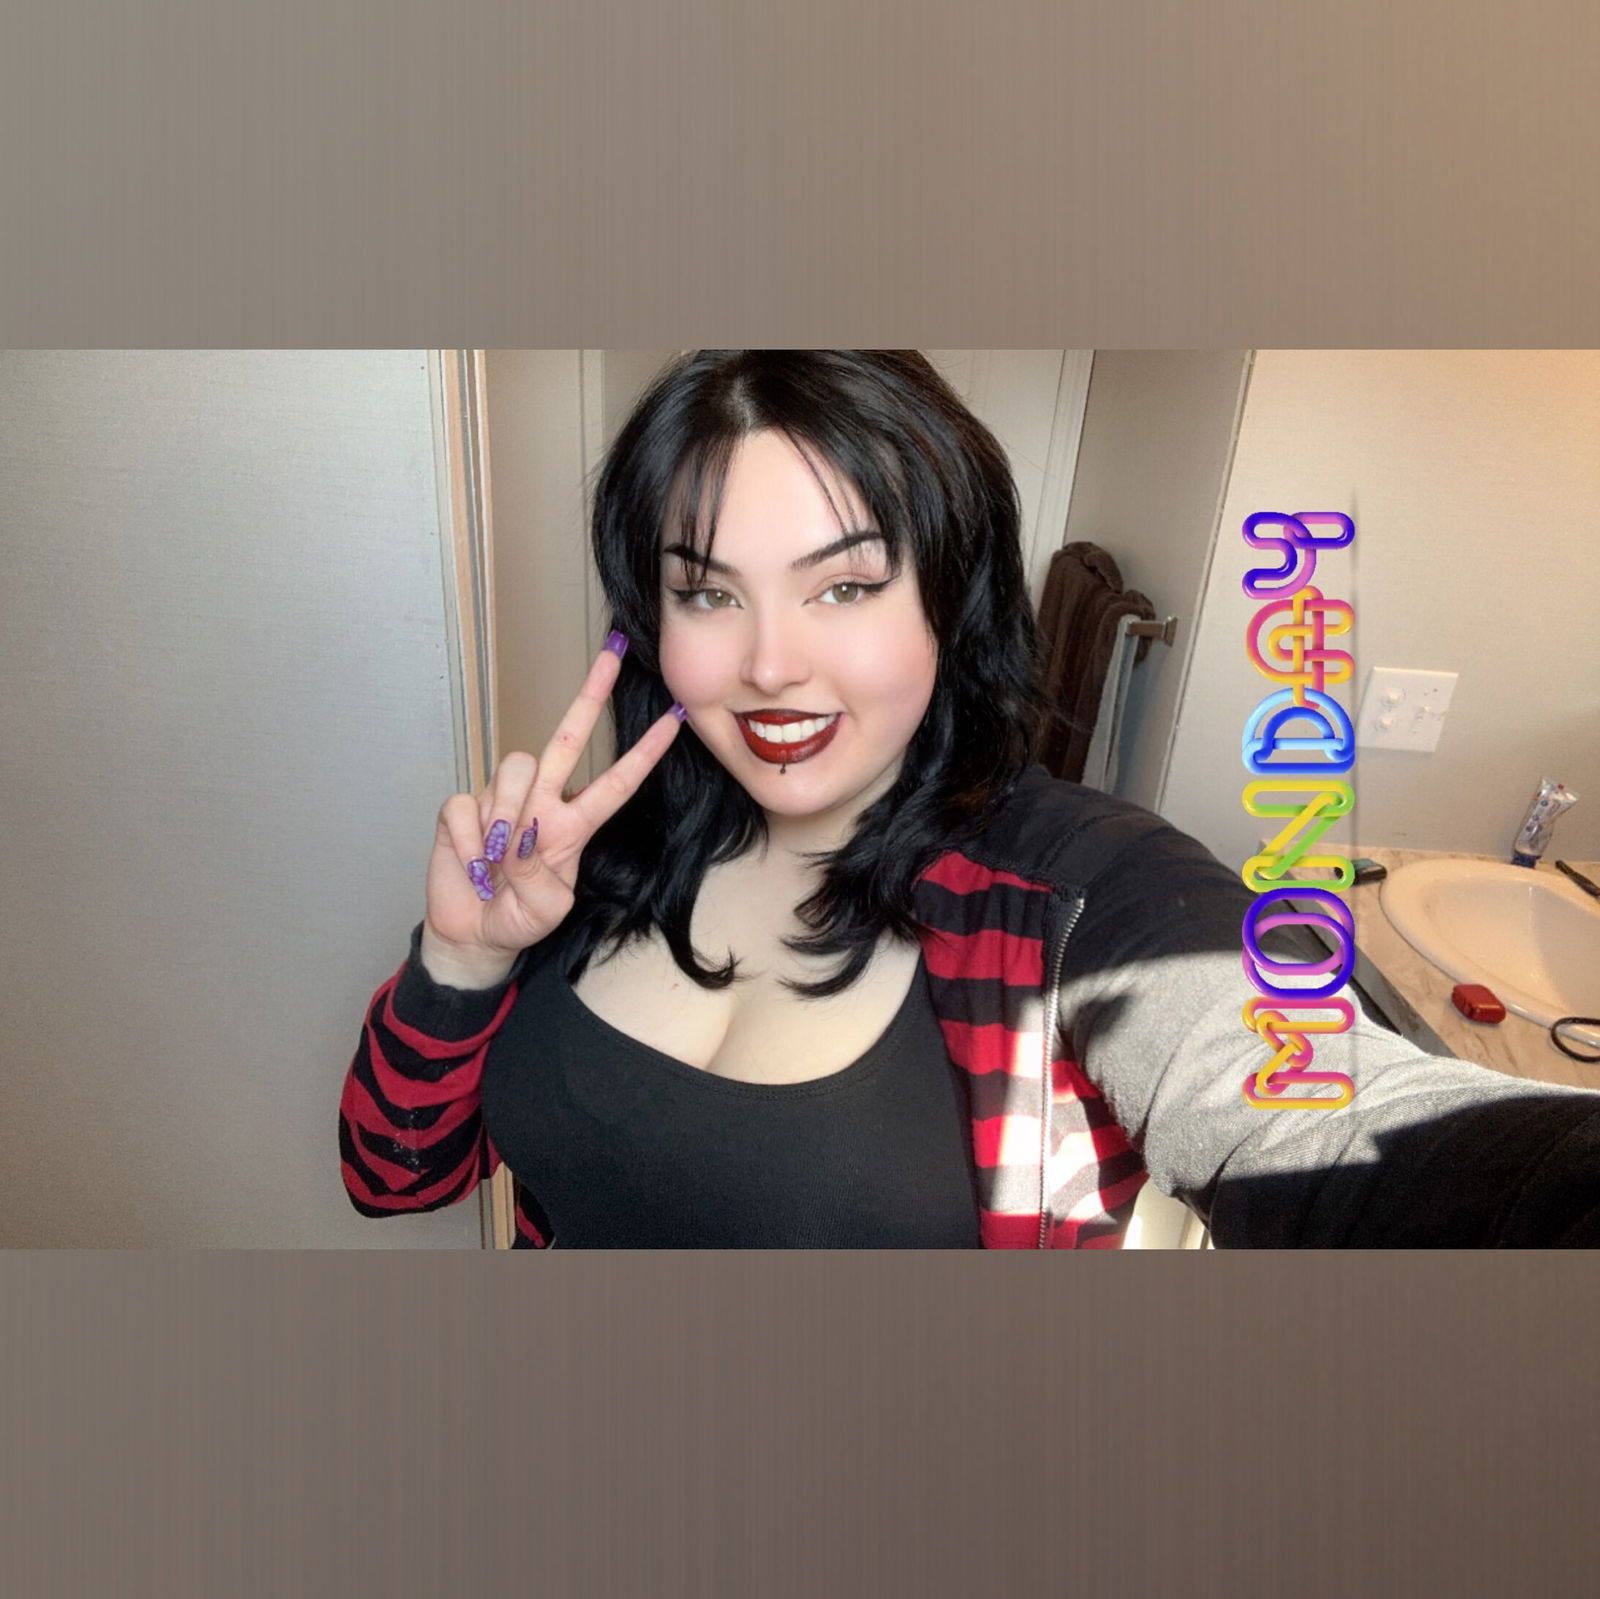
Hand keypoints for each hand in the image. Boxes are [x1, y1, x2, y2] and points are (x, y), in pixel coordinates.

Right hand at [423, 637, 683, 961]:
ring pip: (514, 769)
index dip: (646, 752)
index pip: (617, 782)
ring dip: (505, 817)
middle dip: (590, 696)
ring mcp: (502, 802)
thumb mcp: (548, 908)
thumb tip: (524, 833)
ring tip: (497, 861)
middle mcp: (542, 802)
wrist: (474, 935)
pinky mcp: (462, 808)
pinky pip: (467, 806)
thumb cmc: (520, 918)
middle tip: (613, 655)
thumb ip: (540, 874)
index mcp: (573, 825)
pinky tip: (472, 863)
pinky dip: (468, 840)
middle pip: (567, 739)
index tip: (676, 718)